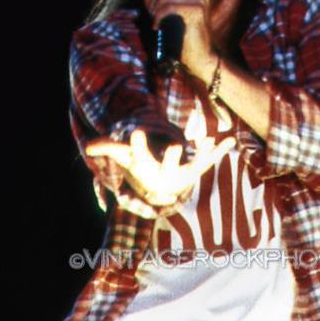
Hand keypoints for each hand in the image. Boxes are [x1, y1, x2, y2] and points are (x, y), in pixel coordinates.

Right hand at [86, 129, 234, 207]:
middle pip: (169, 165)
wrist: (163, 188)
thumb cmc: (142, 167)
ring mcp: (186, 171)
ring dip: (203, 154)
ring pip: (195, 163)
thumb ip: (109, 148)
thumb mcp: (126, 157)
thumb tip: (88, 146)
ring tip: (208, 140)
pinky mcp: (200, 167)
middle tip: (175, 146)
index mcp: (148, 167)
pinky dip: (221, 150)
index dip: (138, 145)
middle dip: (172, 157)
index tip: (136, 131)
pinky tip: (232, 139)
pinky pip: (212, 159)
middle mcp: (168, 172)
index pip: (140, 156)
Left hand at [143, 0, 215, 76]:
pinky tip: (157, 26)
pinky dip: (158, 17)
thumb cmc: (187, 38)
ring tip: (155, 22)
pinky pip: (168, 7)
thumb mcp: (172, 16)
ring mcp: (200, 0)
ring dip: (155, 9)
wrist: (202, 56)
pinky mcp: (195, 10)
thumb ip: (159, 2)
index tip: (153, 6)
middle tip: (152, 16)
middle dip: (154, 1)